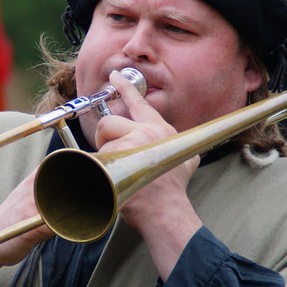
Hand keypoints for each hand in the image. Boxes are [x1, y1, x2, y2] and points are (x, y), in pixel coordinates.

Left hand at [95, 70, 199, 234]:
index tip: (114, 75)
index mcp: (161, 129)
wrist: (166, 211)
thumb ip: (182, 152)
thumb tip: (189, 155)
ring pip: (102, 142)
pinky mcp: (118, 153)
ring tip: (118, 174)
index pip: (139, 103)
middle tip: (112, 158)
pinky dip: (99, 170)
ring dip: (104, 158)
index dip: (125, 87)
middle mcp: (147, 130)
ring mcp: (132, 141)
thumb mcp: (186, 163)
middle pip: (109, 123)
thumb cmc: (173, 191)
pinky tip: (112, 180)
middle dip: (104, 140)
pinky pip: (97, 157)